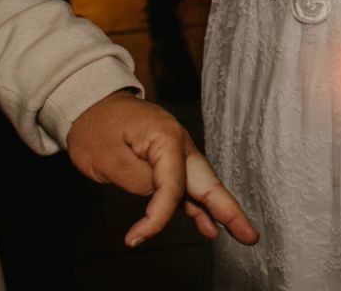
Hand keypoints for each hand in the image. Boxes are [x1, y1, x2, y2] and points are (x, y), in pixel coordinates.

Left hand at [66, 91, 259, 248]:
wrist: (90, 105)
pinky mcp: (171, 162)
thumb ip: (138, 180)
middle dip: (229, 210)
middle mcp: (180, 144)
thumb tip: (160, 198)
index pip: (172, 185)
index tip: (136, 236)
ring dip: (223, 211)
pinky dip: (200, 207)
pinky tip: (211, 226)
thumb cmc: (96, 127)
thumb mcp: (108, 158)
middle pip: (207, 182)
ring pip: (203, 186)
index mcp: (166, 137)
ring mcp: (179, 152)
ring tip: (244, 234)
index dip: (158, 215)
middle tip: (250, 235)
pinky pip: (189, 188)